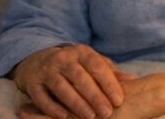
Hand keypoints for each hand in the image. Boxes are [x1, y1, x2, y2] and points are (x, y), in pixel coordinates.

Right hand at [13, 44, 133, 118]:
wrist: (38, 61)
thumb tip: (132, 80)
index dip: (109, 84)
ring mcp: (46, 70)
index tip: (119, 100)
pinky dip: (51, 108)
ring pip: (62, 88)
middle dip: (95, 96)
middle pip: (80, 78)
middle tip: (107, 113)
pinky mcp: (32, 83)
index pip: (98, 66)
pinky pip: (41, 97)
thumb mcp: (92, 63)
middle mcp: (63, 58)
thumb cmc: (75, 66)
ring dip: (76, 104)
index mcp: (82, 52)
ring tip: (90, 117)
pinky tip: (63, 117)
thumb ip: (110, 72)